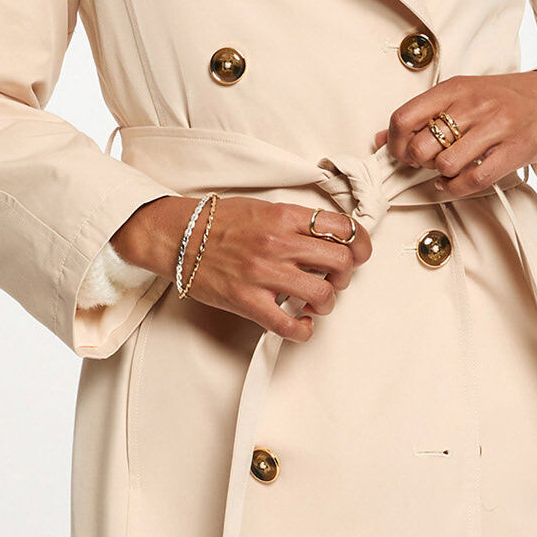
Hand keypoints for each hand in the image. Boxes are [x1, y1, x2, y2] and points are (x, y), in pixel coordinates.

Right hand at [108, 194, 373, 341]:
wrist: (177, 235)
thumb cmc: (218, 221)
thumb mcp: (264, 207)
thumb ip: (296, 221)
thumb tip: (329, 238)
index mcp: (284, 216)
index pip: (343, 229)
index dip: (359, 244)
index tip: (357, 253)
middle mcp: (278, 243)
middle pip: (341, 263)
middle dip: (345, 275)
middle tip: (333, 278)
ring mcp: (263, 273)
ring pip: (323, 294)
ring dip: (326, 302)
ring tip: (314, 300)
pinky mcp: (248, 301)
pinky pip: (290, 325)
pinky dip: (304, 329)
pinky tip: (300, 321)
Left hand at [375, 72, 536, 196]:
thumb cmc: (504, 98)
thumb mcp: (463, 94)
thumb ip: (424, 114)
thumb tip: (380, 140)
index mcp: (455, 88)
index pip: (404, 117)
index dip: (394, 143)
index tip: (400, 152)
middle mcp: (473, 105)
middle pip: (422, 146)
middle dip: (418, 162)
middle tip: (426, 162)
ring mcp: (495, 128)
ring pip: (446, 164)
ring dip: (439, 175)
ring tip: (445, 172)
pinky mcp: (514, 151)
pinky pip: (473, 180)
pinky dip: (456, 188)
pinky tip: (454, 183)